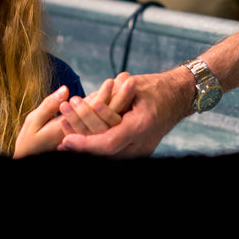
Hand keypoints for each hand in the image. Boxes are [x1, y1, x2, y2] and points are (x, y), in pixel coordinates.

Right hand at [13, 73, 134, 157]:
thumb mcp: (33, 122)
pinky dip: (115, 105)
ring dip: (121, 100)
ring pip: (112, 122)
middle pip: (109, 120)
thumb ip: (48, 106)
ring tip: (128, 80)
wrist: (32, 155)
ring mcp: (90, 140)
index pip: (92, 116)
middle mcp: (84, 140)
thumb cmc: (29, 140)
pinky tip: (121, 89)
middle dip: (120, 97)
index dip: (103, 98)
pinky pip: (108, 122)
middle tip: (127, 78)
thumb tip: (65, 90)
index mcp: (70, 136)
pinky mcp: (91, 137)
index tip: (111, 81)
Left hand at [58, 68, 192, 156]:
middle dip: (79, 138)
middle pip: (104, 150)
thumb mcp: (131, 85)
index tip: (65, 141)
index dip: (85, 144)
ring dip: (84, 140)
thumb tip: (84, 104)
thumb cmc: (154, 87)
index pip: (108, 143)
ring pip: (106, 152)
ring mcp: (139, 151)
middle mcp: (141, 144)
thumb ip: (109, 97)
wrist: (178, 96)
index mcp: (141, 127)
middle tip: (60, 124)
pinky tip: (75, 136)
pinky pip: (111, 150)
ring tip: (64, 124)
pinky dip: (93, 143)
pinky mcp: (135, 150)